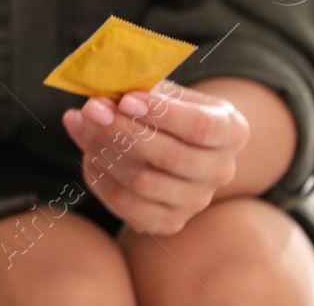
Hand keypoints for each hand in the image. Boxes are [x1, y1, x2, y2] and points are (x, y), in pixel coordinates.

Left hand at [63, 79, 249, 234]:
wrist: (175, 144)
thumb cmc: (165, 109)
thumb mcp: (160, 91)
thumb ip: (131, 93)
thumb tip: (95, 105)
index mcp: (230, 131)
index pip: (200, 126)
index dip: (161, 113)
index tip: (126, 100)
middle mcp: (221, 170)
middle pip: (170, 156)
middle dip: (123, 131)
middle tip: (92, 109)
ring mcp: (197, 201)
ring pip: (143, 182)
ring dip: (105, 151)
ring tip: (83, 124)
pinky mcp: (169, 222)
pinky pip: (126, 205)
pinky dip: (101, 177)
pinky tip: (90, 153)